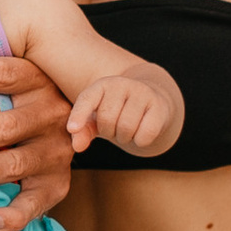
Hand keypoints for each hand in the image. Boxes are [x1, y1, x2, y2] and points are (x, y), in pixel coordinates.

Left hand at [0, 55, 71, 230]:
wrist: (77, 121)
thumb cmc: (18, 97)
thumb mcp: (9, 75)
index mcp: (35, 80)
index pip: (1, 74)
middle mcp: (50, 114)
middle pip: (2, 127)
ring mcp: (55, 152)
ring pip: (13, 165)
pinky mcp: (57, 183)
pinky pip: (35, 204)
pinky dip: (12, 217)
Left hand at [69, 68, 183, 157]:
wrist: (152, 100)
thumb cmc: (117, 112)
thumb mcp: (97, 119)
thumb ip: (83, 130)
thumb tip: (77, 147)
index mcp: (101, 85)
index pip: (87, 99)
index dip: (78, 115)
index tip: (72, 129)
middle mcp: (122, 84)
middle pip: (107, 119)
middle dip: (108, 132)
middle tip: (115, 129)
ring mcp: (142, 93)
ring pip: (126, 127)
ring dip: (124, 137)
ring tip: (127, 130)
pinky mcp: (159, 106)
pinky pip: (145, 133)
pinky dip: (141, 141)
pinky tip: (142, 133)